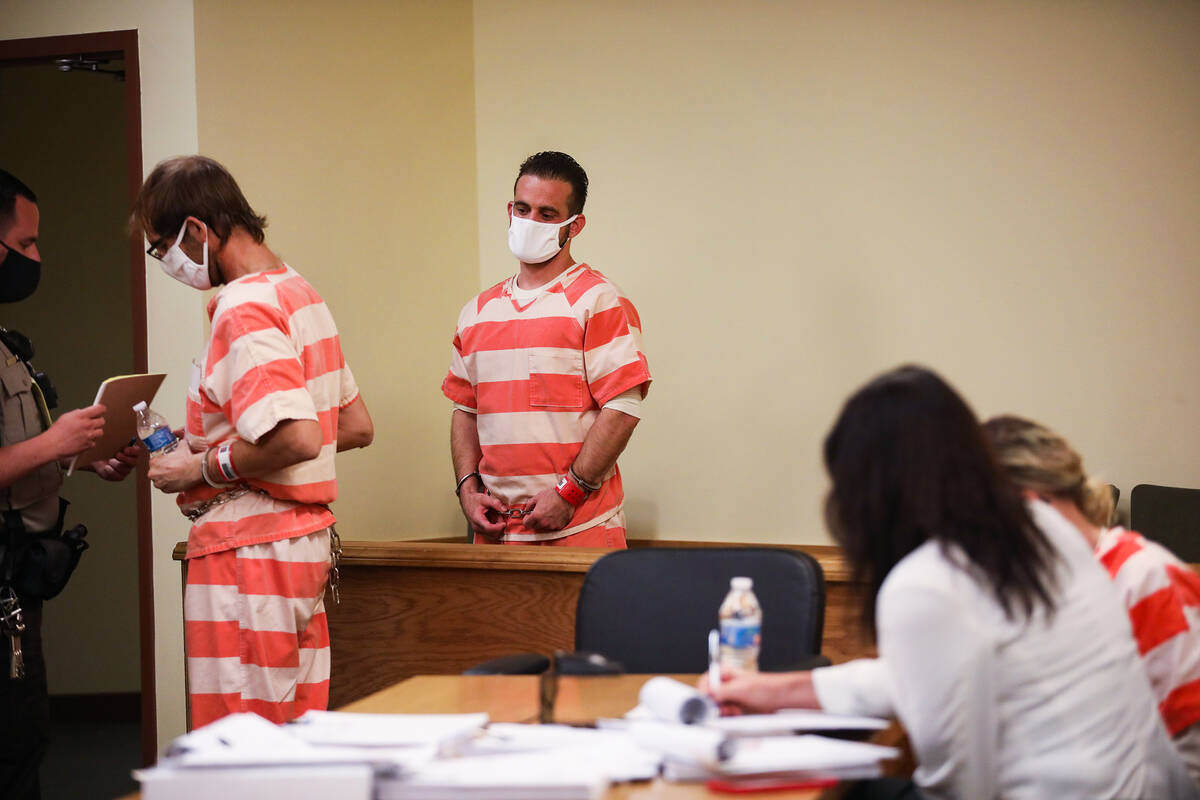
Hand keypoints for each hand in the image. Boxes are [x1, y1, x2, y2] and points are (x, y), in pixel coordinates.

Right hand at [45, 404, 105, 459]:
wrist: (52, 445)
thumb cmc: (56, 432)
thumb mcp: (66, 416)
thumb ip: (78, 413)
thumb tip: (84, 412)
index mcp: (81, 416)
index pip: (100, 409)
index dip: (100, 410)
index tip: (100, 411)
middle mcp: (87, 425)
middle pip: (102, 421)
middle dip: (97, 422)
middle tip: (90, 424)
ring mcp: (89, 435)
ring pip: (100, 432)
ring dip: (94, 432)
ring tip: (85, 433)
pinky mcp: (89, 445)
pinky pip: (94, 441)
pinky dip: (89, 441)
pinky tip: (82, 440)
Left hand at [89, 445, 141, 481]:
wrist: (97, 459)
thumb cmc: (106, 450)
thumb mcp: (112, 444)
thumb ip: (119, 441)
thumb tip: (124, 438)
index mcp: (132, 452)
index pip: (138, 452)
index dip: (133, 451)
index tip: (126, 449)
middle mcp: (131, 462)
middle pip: (134, 462)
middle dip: (125, 458)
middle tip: (117, 455)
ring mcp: (126, 470)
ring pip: (124, 469)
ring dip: (115, 464)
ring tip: (109, 460)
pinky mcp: (120, 477)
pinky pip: (117, 475)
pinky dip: (110, 470)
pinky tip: (106, 467)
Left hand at [147, 445, 202, 493]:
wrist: (196, 469)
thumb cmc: (187, 460)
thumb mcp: (181, 446)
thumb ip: (177, 444)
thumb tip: (180, 442)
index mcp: (154, 462)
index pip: (153, 462)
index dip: (161, 462)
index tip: (166, 463)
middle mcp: (154, 474)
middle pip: (154, 472)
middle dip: (161, 471)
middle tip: (171, 469)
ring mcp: (159, 483)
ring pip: (159, 480)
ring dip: (165, 478)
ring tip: (174, 475)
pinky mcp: (166, 490)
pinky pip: (165, 487)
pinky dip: (169, 485)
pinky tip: (176, 480)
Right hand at [459, 484, 506, 538]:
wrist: (467, 500)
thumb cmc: (473, 500)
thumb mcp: (485, 499)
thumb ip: (495, 503)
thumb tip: (504, 509)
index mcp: (477, 519)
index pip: (489, 528)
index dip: (498, 527)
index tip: (504, 523)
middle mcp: (477, 527)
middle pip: (492, 534)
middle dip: (499, 527)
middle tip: (501, 517)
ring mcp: (478, 530)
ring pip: (492, 535)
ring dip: (498, 528)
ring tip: (497, 517)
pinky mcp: (480, 530)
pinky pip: (491, 533)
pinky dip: (495, 528)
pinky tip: (495, 519)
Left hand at [523, 487, 573, 532]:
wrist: (567, 496)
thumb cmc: (552, 495)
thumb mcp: (538, 497)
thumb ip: (529, 505)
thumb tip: (526, 510)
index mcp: (536, 515)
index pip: (526, 524)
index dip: (526, 520)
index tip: (529, 517)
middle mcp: (543, 523)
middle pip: (534, 527)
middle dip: (535, 521)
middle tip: (539, 514)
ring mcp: (552, 525)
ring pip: (544, 527)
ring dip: (544, 523)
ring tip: (548, 513)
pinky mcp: (559, 526)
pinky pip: (553, 527)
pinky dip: (552, 523)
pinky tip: (555, 515)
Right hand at [698, 668, 813, 715]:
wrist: (779, 697)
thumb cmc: (765, 687)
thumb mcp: (741, 688)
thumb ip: (722, 691)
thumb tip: (708, 694)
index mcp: (723, 672)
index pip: (705, 682)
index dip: (704, 693)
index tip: (706, 703)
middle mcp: (724, 683)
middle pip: (709, 697)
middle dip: (715, 705)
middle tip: (725, 708)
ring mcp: (729, 696)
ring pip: (716, 707)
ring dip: (724, 712)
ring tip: (735, 710)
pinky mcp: (734, 707)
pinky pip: (725, 714)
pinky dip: (729, 716)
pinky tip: (738, 713)